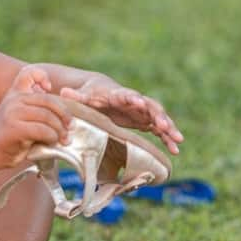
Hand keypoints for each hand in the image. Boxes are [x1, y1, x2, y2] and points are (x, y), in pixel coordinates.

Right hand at [0, 66, 72, 168]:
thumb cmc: (11, 134)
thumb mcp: (20, 114)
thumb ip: (36, 107)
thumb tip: (66, 113)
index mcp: (16, 93)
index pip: (29, 73)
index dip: (42, 76)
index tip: (49, 89)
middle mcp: (14, 99)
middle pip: (49, 100)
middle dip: (65, 114)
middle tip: (71, 126)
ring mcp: (13, 113)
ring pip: (47, 116)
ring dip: (60, 130)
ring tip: (63, 139)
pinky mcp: (15, 129)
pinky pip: (42, 130)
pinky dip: (52, 137)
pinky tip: (51, 142)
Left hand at [59, 77, 183, 153]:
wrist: (101, 90)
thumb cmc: (91, 93)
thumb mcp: (83, 95)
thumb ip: (76, 96)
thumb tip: (62, 93)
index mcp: (120, 95)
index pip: (129, 95)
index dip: (134, 99)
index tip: (139, 103)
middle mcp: (135, 102)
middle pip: (150, 107)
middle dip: (158, 116)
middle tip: (166, 126)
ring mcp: (143, 111)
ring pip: (159, 119)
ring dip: (169, 129)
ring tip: (178, 140)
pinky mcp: (146, 121)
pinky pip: (160, 130)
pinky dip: (167, 138)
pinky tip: (175, 150)